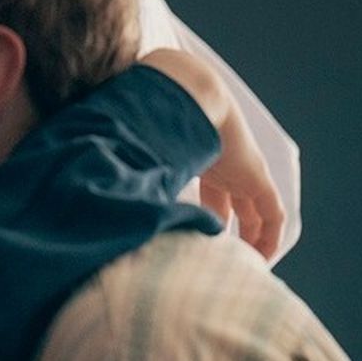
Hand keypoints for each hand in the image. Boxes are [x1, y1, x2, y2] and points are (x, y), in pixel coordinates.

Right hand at [139, 49, 283, 261]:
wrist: (184, 94)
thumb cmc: (154, 122)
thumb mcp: (140, 159)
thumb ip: (124, 176)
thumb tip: (88, 194)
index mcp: (200, 162)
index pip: (210, 195)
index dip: (206, 219)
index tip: (198, 241)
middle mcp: (223, 169)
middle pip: (232, 204)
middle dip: (228, 230)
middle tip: (223, 258)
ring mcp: (242, 172)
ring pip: (255, 212)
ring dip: (253, 239)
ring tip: (245, 265)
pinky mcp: (256, 177)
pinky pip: (272, 213)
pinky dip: (271, 236)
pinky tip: (264, 257)